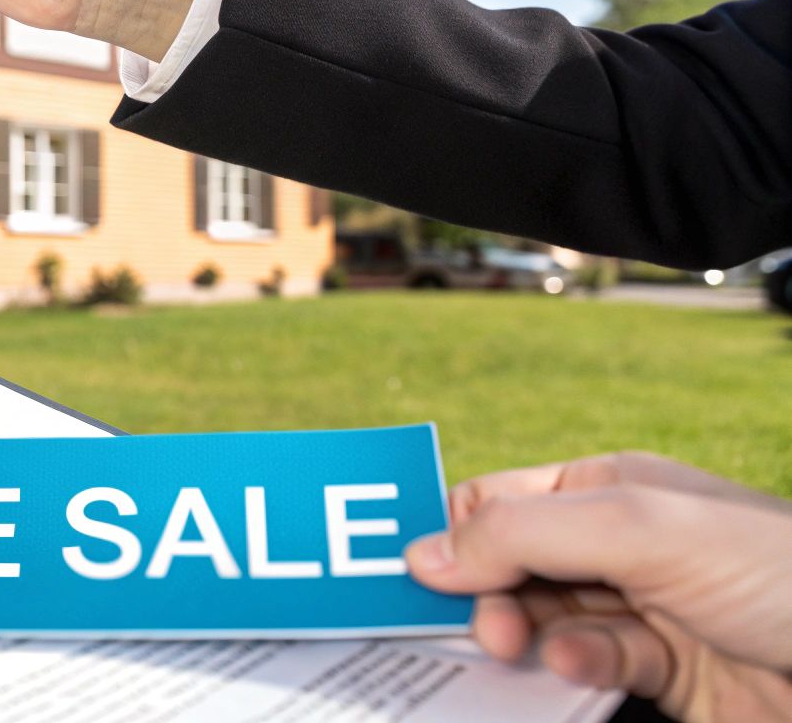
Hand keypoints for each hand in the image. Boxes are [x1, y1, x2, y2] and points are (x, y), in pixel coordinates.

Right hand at [405, 452, 791, 721]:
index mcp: (607, 490)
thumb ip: (524, 533)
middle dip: (485, 598)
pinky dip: (576, 671)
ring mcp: (642, 613)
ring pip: (541, 625)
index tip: (411, 577)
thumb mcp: (637, 530)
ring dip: (528, 639)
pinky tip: (592, 670)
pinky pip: (588, 670)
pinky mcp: (664, 676)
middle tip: (488, 628)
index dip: (451, 536)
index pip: (497, 503)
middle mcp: (618, 547)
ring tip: (530, 651)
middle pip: (508, 571)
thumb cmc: (776, 571)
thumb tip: (426, 552)